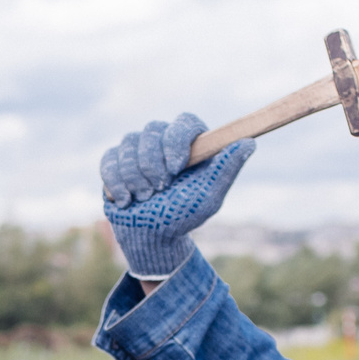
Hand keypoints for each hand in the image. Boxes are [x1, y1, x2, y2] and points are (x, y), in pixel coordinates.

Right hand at [99, 113, 253, 278]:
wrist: (151, 237)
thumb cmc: (183, 216)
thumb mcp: (208, 197)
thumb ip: (226, 169)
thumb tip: (249, 143)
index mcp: (188, 143)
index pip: (184, 122)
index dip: (176, 140)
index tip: (175, 167)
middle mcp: (161, 139)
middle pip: (151, 131)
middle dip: (152, 164)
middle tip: (159, 190)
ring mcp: (136, 148)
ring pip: (128, 145)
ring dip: (135, 177)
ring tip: (145, 198)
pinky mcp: (114, 160)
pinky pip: (109, 161)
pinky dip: (117, 183)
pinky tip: (125, 201)